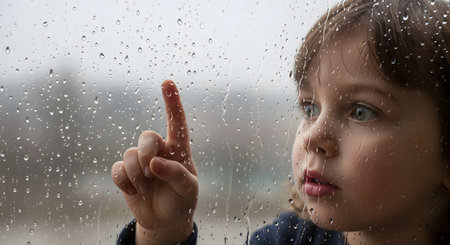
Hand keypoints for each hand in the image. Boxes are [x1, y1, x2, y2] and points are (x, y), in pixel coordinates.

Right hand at [111, 80, 197, 244]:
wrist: (164, 219)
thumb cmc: (181, 199)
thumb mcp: (188, 188)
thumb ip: (175, 173)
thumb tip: (153, 163)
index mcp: (178, 150)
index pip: (177, 122)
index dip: (172, 103)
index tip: (168, 82)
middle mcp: (159, 151)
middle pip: (147, 137)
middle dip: (146, 154)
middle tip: (151, 173)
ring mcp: (141, 161)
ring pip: (130, 154)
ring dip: (137, 174)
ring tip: (146, 188)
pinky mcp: (126, 174)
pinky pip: (118, 169)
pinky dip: (125, 182)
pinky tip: (135, 191)